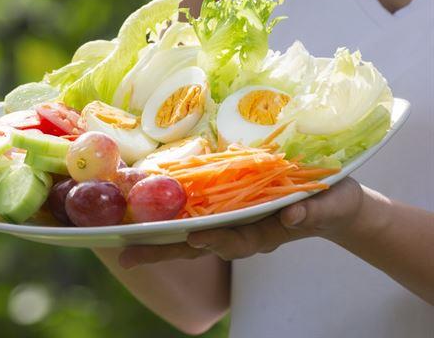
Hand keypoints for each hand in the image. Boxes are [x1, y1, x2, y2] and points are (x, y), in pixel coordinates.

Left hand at [119, 177, 367, 267]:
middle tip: (130, 257)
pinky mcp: (228, 208)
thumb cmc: (333, 204)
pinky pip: (197, 215)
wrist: (331, 203)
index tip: (194, 238)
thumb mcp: (332, 205)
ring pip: (193, 232)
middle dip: (165, 252)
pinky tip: (146, 214)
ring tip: (128, 244)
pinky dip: (171, 217)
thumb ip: (314, 211)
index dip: (216, 240)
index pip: (236, 241)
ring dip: (160, 239)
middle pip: (200, 245)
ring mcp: (233, 222)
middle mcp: (243, 231)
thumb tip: (292, 217)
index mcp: (266, 234)